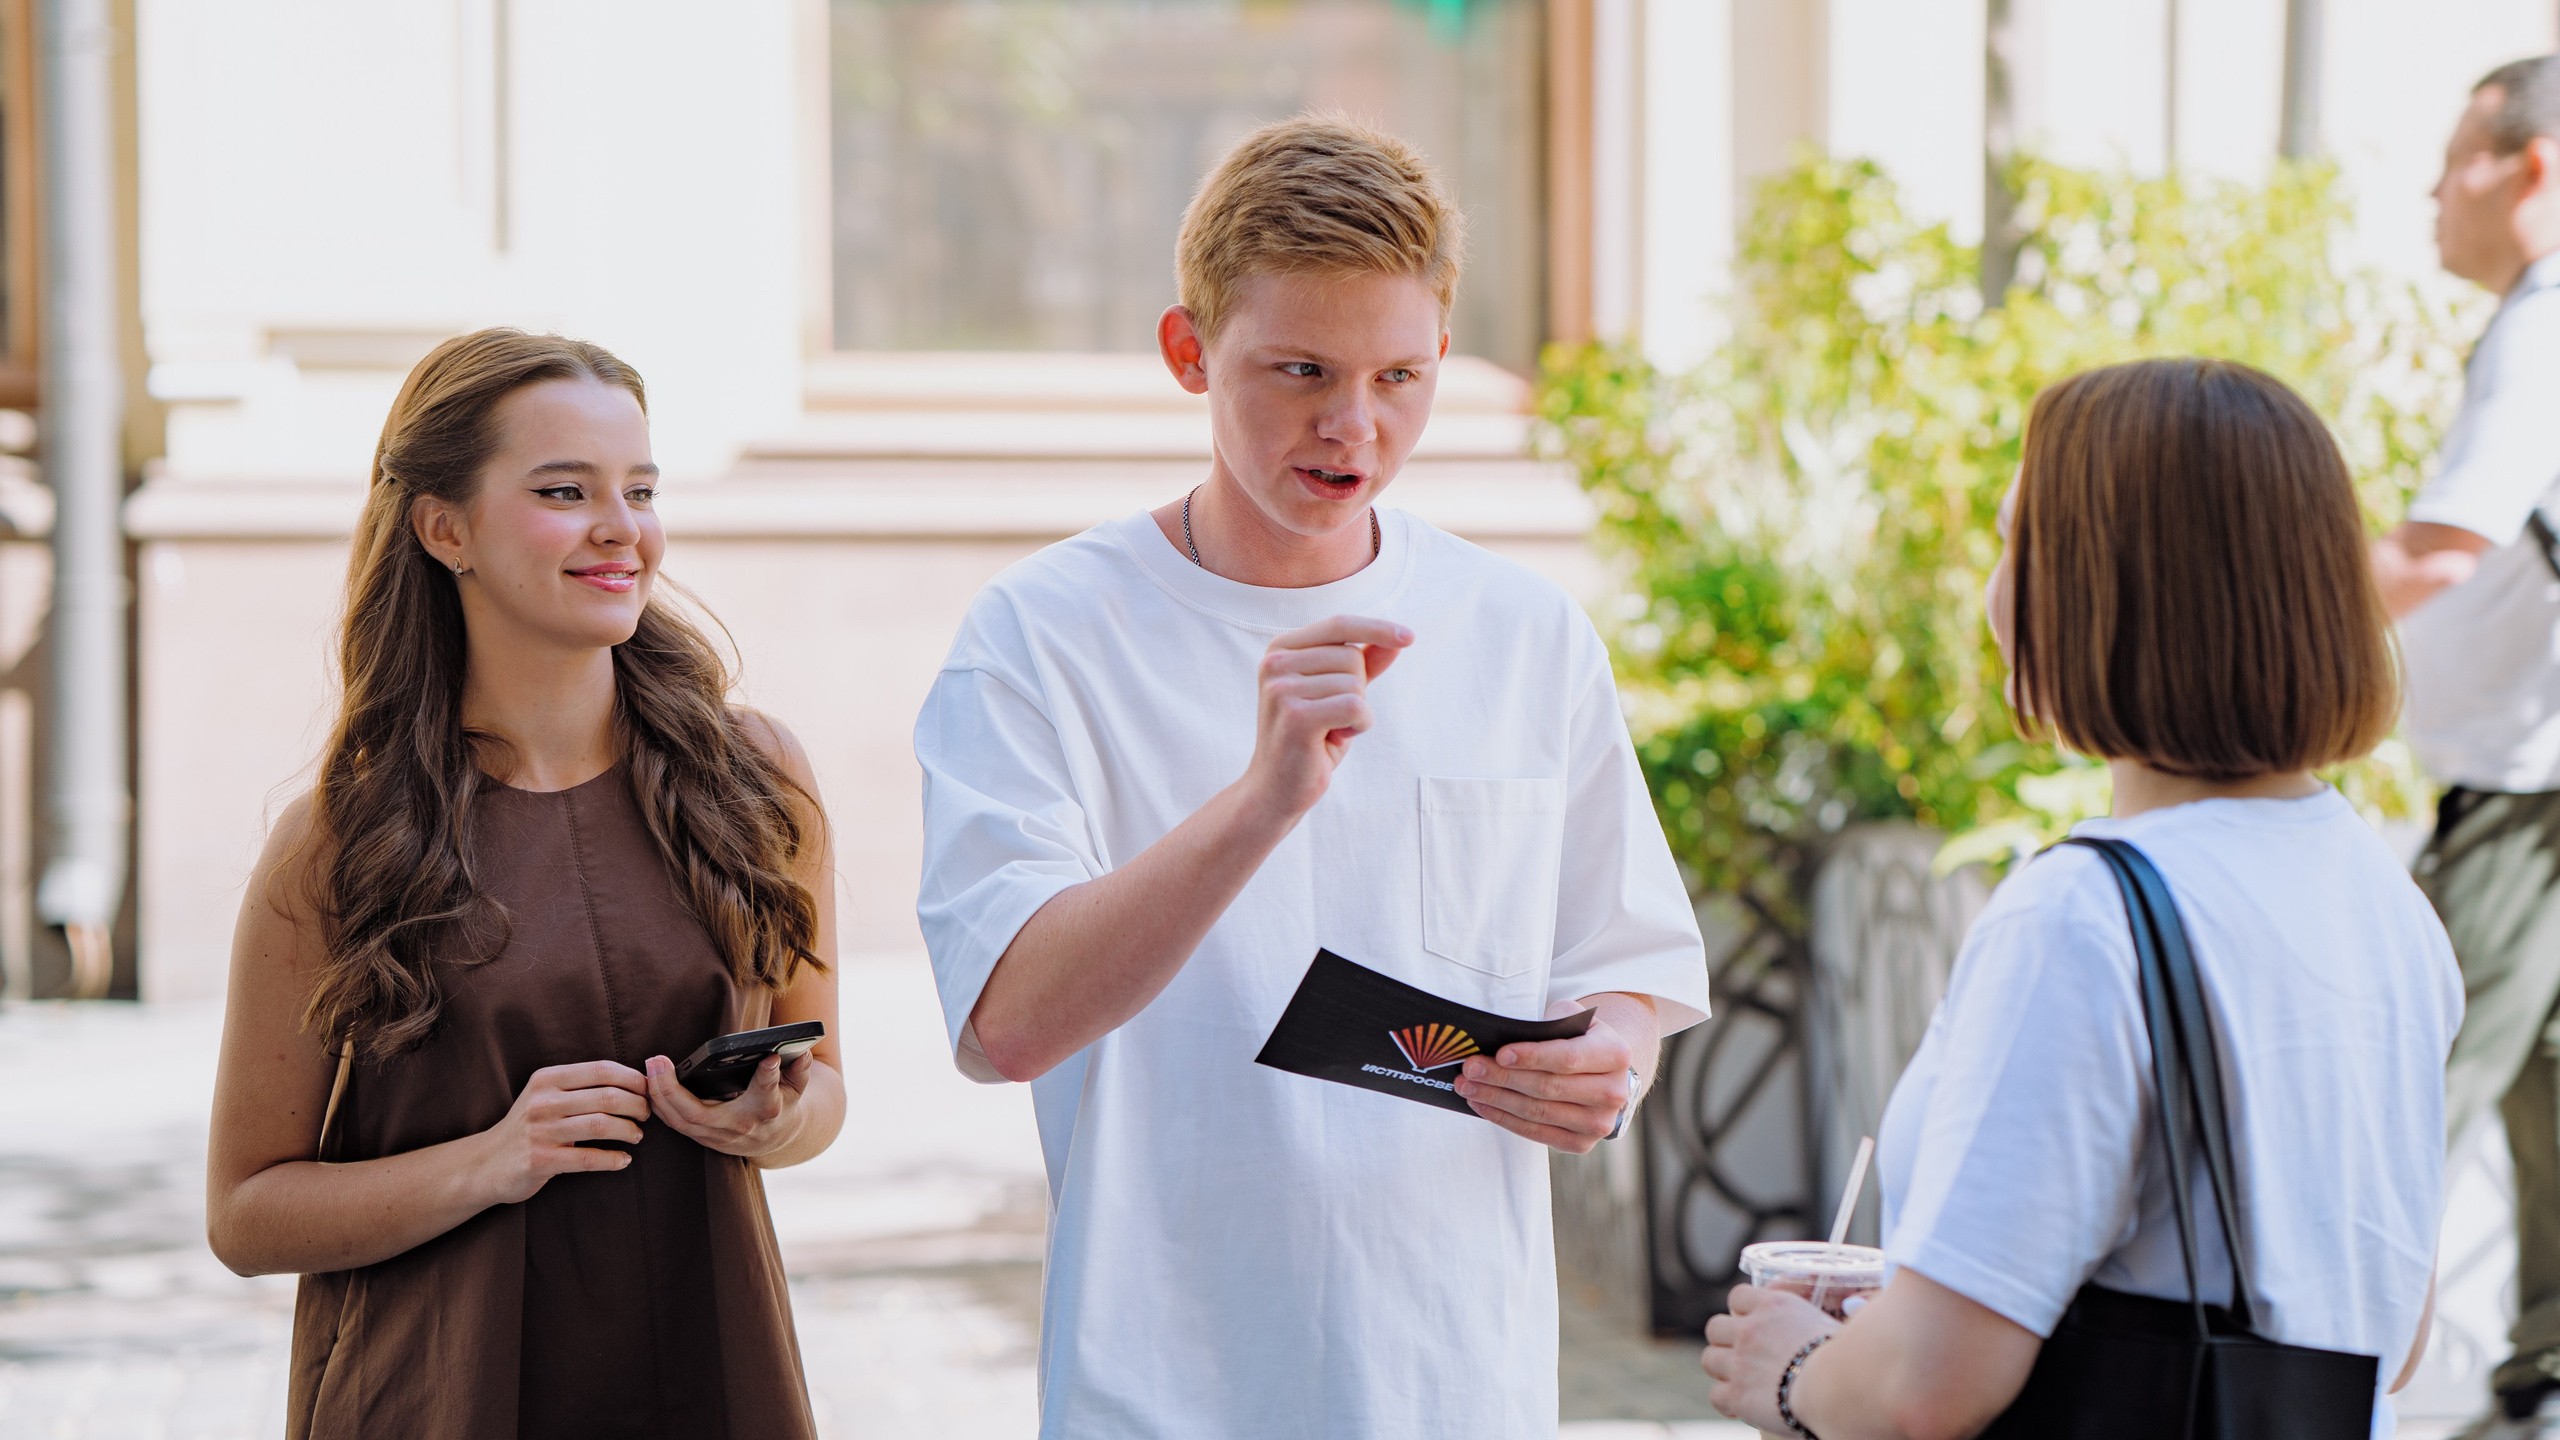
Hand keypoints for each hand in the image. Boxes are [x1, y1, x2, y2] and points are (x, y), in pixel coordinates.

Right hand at [470, 1060, 649, 1203]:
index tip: (648, 1090)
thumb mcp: (544, 1094)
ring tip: (637, 1135)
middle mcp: (544, 1101)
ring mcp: (541, 1131)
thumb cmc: (527, 1126)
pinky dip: (613, 1159)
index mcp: (547, 1079)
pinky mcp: (541, 1160)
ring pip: (602, 1125)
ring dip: (629, 1131)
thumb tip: (632, 1080)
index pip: (602, 1070)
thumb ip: (578, 1085)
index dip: (633, 1078)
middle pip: (608, 1097)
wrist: (486, 1162)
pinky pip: (589, 1158)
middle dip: (637, 1105)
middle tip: (647, 1114)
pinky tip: (623, 1160)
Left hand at [643, 1051, 812, 1158]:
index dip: (768, 1077)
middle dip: (673, 1090)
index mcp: (767, 1110)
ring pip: (680, 1121)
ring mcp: (717, 1136)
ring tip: (650, 1067)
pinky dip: (659, 1104)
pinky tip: (649, 1083)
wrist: (775, 1137)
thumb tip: (802, 1052)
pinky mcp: (703, 1137)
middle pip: (699, 1114)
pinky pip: (675, 1123)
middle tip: (658, 1061)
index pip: (767, 1094)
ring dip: (659, 1096)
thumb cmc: (784, 1103)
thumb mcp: (797, 1087)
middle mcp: (739, 1127)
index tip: (769, 1057)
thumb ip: (799, 1070)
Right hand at [1241, 614, 1411, 818]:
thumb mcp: (1337, 694)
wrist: (1276, 788)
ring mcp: (1281, 689)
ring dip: (1356, 712)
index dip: (1376, 629)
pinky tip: (1333, 739)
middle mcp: (1275, 663)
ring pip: (1355, 683)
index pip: (1338, 625)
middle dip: (1358, 688)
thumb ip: (1364, 664)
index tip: (1409, 637)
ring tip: (1328, 730)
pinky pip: (1355, 707)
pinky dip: (1358, 725)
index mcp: (1280, 649)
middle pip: (1351, 656)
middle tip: (1332, 716)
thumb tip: (1399, 640)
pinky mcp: (1295, 716)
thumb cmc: (1309, 739)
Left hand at [1452, 1020, 1634, 1153]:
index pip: (1568, 1058)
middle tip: (1470, 1068)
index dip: (1532, 1057)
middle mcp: (1614, 1093)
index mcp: (1616, 1054)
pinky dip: (1504, 1118)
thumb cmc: (1577, 1039)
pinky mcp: (1581, 1144)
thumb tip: (1498, 1043)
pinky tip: (1482, 1104)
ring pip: (1538, 1112)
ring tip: (1468, 1086)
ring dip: (1496, 1099)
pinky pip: (1535, 1133)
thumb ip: (1545, 1026)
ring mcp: (1599, 1123)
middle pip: (1548, 1087)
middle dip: (1503, 1077)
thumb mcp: (1570, 1020)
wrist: (1602, 1073)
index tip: (1500, 1054)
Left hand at [1702, 1284, 1839, 1431]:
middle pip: (1715, 1327)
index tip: (1751, 1323)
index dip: (1742, 1311)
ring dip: (1722, 1369)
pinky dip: (1726, 1402)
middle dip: (1725, 1340)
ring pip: (1709, 1359)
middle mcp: (1750, 1330)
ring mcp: (1739, 1362)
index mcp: (1773, 1306)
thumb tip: (1839, 1313)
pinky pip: (1716, 1396)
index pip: (1738, 1296)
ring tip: (1740, 1380)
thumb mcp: (1831, 1324)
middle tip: (1742, 1355)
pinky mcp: (1737, 1395)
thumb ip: (1817, 1319)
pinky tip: (1739, 1407)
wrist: (1839, 1387)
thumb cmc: (1849, 1356)